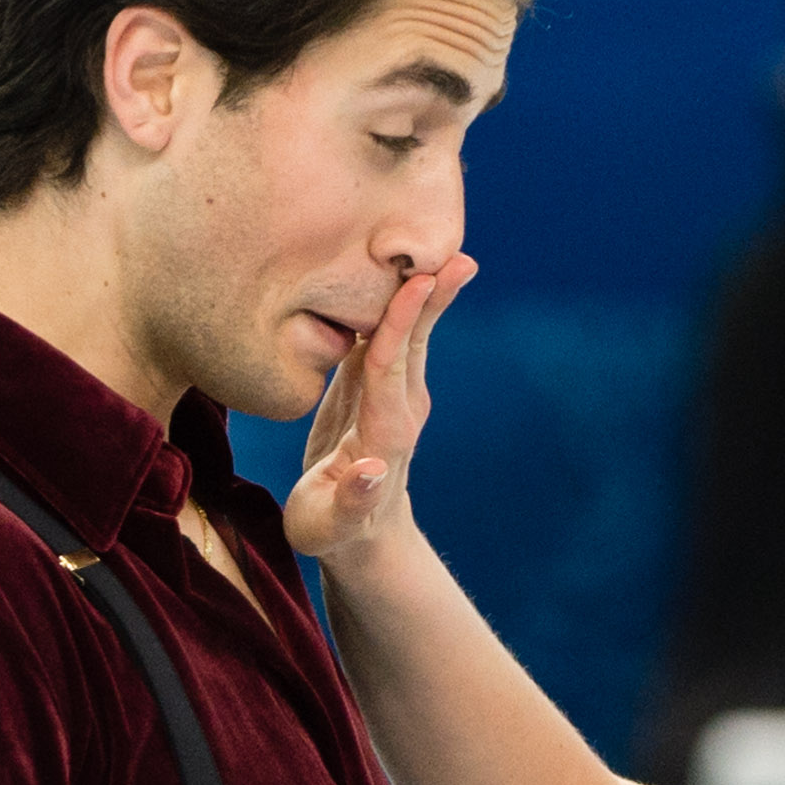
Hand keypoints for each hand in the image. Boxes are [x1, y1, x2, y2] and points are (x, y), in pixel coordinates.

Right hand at [283, 255, 476, 572]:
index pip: (389, 369)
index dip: (400, 325)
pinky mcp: (379, 386)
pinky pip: (390, 336)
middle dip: (430, 299)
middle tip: (455, 252)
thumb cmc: (331, 531)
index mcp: (382, 433)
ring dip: (426, 294)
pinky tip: (405, 268)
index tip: (415, 284)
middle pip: (411, 343)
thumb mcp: (330, 526)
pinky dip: (400, 302)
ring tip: (446, 249)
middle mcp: (398, 407)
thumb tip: (371, 473)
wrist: (361, 536)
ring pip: (408, 335)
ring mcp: (393, 395)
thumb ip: (351, 501)